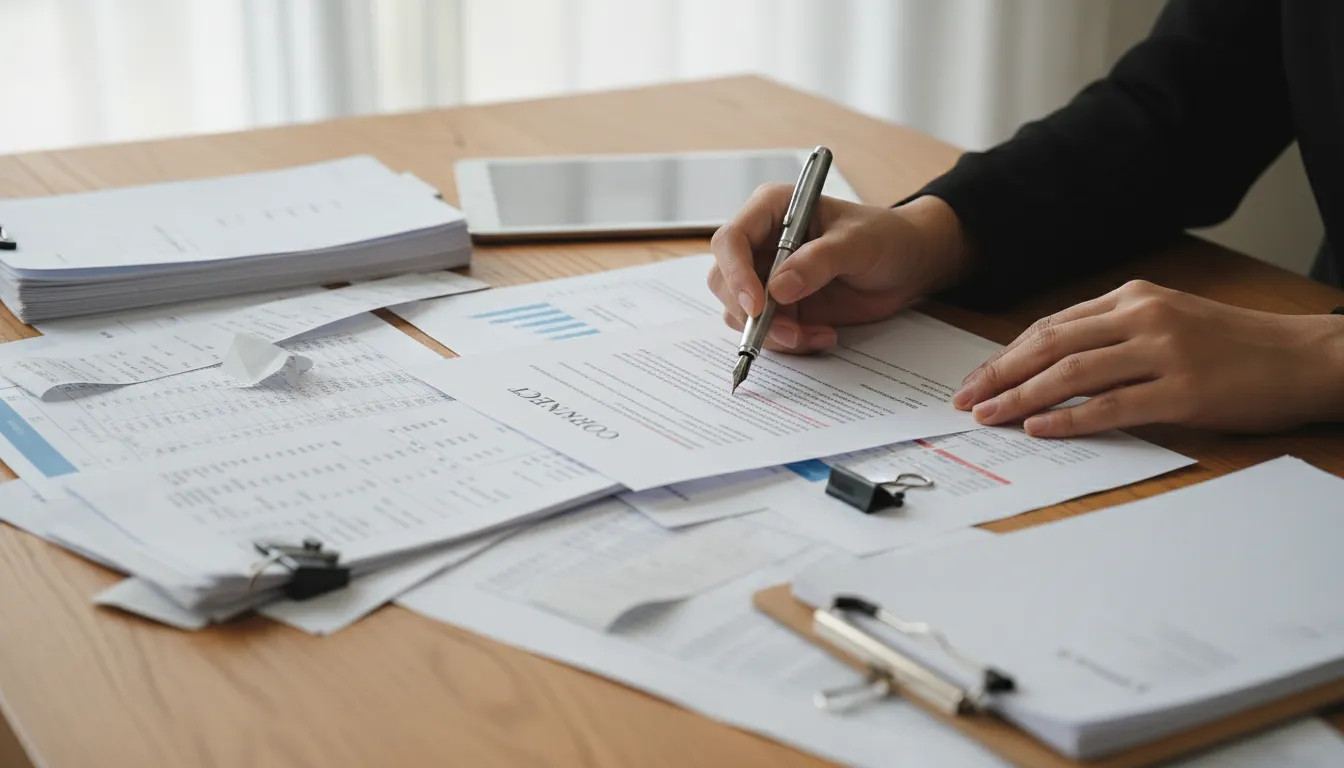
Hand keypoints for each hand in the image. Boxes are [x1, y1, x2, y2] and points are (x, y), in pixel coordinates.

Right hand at [707, 187, 971, 352]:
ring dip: (773, 333)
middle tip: (790, 332)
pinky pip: (765, 332)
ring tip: (817, 334)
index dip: (735, 274)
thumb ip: (819, 261)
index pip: (731, 240)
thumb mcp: (858, 242)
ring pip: (740, 313)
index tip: (757, 306)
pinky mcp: (779, 307)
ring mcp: (766, 277)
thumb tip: (777, 288)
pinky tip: (824, 335)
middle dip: (751, 314)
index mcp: (772, 210)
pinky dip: (790, 342)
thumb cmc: (884, 237)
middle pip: (724, 281)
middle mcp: (761, 243)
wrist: (905, 265)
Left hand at [953, 280, 1343, 436]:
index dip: (1008, 354)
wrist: (1305, 358)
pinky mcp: (1184, 391)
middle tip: (964, 398)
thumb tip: (1055, 362)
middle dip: (1000, 373)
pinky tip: (1039, 427)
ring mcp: (1164, 353)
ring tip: (989, 415)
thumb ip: (1117, 332)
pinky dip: (1070, 418)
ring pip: (1073, 373)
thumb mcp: (1171, 320)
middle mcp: (1144, 317)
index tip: (976, 377)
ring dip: (1022, 395)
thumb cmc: (1235, 346)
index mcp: (1135, 297)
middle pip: (1051, 344)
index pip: (1053, 325)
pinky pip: (1113, 406)